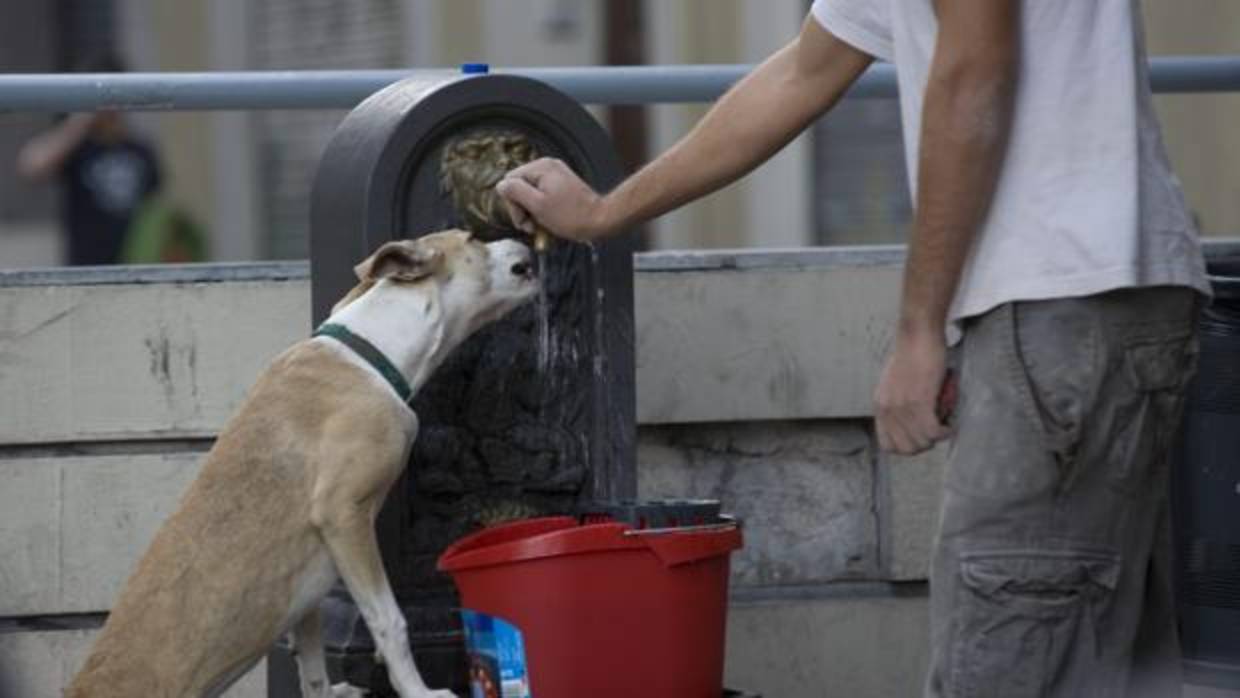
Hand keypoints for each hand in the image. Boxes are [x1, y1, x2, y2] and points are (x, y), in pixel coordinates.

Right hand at [495, 158, 609, 242]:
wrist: (600, 220)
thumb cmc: (571, 216)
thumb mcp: (538, 205)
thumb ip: (516, 192)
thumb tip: (500, 185)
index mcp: (541, 167)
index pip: (510, 181)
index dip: (513, 203)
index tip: (524, 221)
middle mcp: (547, 166)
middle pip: (519, 186)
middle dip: (522, 208)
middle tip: (532, 227)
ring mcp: (555, 175)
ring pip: (530, 193)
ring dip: (532, 211)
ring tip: (541, 225)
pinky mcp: (562, 185)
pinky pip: (542, 195)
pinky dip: (542, 209)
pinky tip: (549, 220)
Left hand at [874, 327, 951, 454]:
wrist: (918, 333)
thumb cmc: (913, 354)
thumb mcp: (896, 383)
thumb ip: (898, 403)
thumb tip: (912, 421)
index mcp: (880, 406)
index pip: (888, 445)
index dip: (907, 446)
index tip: (921, 437)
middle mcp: (888, 409)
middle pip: (907, 448)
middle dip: (926, 444)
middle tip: (937, 429)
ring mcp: (902, 406)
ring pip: (922, 442)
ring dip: (937, 437)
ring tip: (945, 422)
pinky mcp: (919, 400)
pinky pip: (933, 431)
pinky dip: (945, 432)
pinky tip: (950, 424)